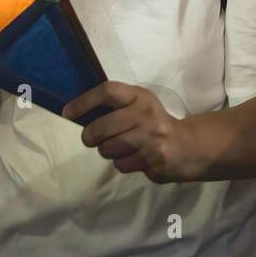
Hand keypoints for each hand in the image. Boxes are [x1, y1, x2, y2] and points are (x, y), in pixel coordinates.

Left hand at [63, 82, 200, 182]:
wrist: (188, 146)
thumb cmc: (155, 123)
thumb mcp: (140, 105)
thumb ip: (116, 106)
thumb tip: (77, 113)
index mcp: (141, 96)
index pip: (108, 91)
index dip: (84, 102)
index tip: (68, 113)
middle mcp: (146, 114)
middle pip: (101, 127)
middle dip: (90, 136)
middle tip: (91, 139)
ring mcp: (151, 138)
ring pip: (108, 149)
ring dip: (108, 151)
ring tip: (120, 147)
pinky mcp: (153, 159)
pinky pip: (121, 164)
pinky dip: (122, 163)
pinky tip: (134, 157)